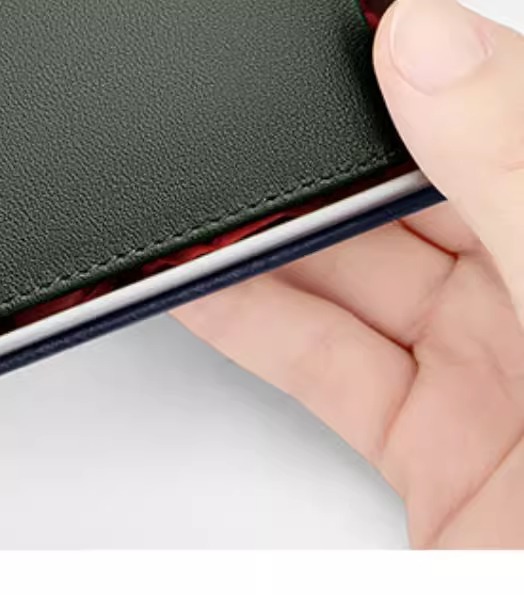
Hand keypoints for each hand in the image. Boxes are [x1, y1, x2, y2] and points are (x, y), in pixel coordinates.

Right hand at [175, 0, 522, 547]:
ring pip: (367, 283)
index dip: (434, 72)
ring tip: (198, 214)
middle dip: (329, 171)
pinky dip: (256, 327)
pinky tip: (204, 287)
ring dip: (274, 251)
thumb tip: (435, 43)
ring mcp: (509, 388)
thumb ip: (520, 175)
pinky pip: (331, 366)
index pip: (521, 125)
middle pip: (430, 202)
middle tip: (246, 138)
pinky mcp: (441, 456)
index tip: (343, 30)